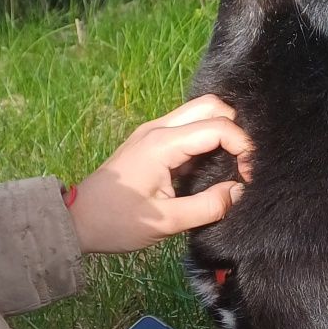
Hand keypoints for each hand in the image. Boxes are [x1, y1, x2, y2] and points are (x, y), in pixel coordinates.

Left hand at [69, 96, 251, 252]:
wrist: (77, 221)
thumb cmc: (118, 223)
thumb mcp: (167, 222)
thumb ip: (208, 207)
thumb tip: (240, 192)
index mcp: (162, 144)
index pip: (218, 126)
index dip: (243, 146)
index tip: (250, 175)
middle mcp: (159, 128)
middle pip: (210, 106)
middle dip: (236, 128)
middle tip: (245, 162)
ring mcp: (154, 132)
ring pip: (199, 113)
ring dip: (222, 131)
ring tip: (235, 163)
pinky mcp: (152, 141)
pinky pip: (188, 128)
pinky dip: (208, 138)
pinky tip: (216, 164)